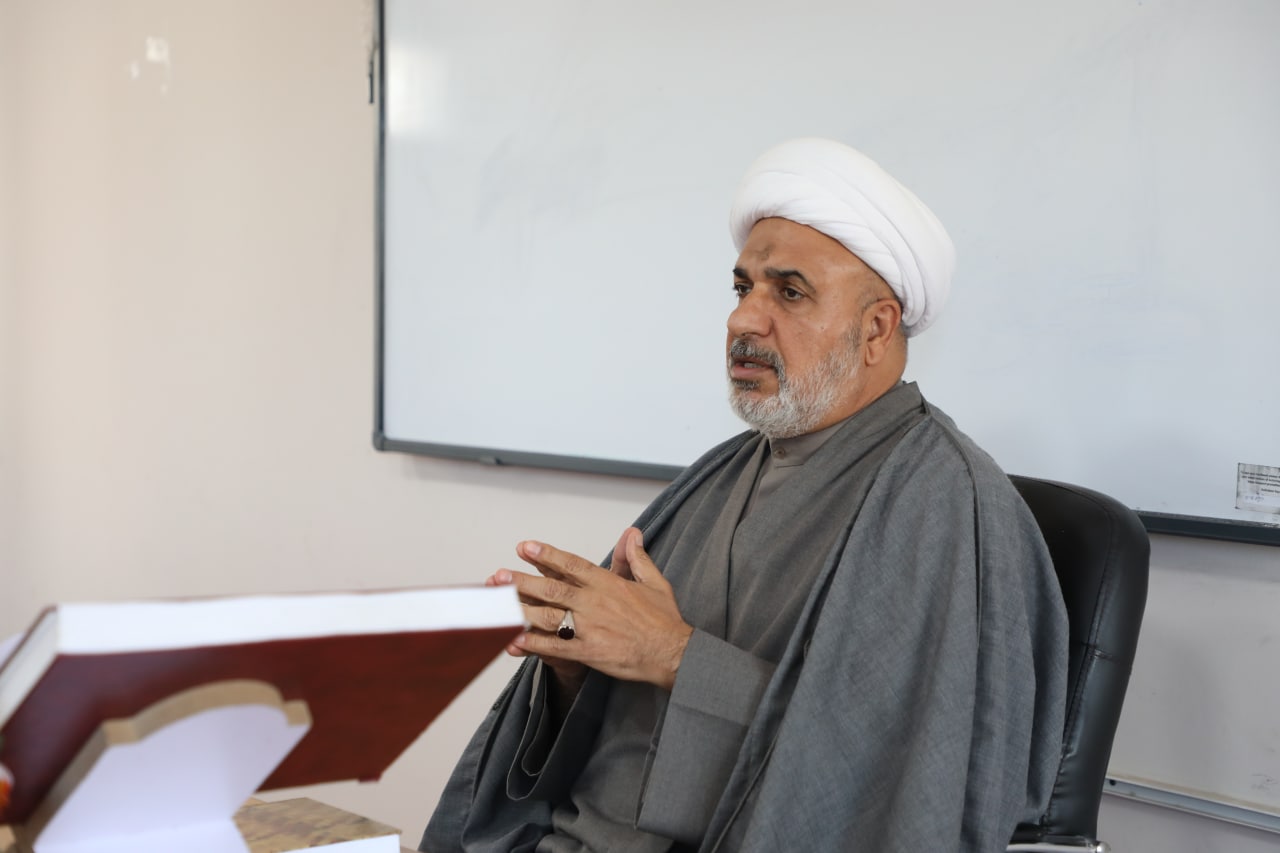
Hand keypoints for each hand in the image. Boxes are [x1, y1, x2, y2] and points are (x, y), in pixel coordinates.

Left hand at [500, 527, 693, 691]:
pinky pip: (555, 648)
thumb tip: (633, 533)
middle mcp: (595, 603)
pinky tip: (513, 641)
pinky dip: (533, 644)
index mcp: (608, 584)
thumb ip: (637, 558)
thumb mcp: (654, 582)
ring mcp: (590, 628)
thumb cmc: (665, 620)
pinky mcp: (589, 652)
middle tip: (498, 576)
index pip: (572, 565)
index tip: (525, 547)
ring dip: (521, 610)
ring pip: (549, 616)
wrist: (673, 653)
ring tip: (496, 607)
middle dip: (522, 581)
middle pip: (552, 588)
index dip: (547, 555)